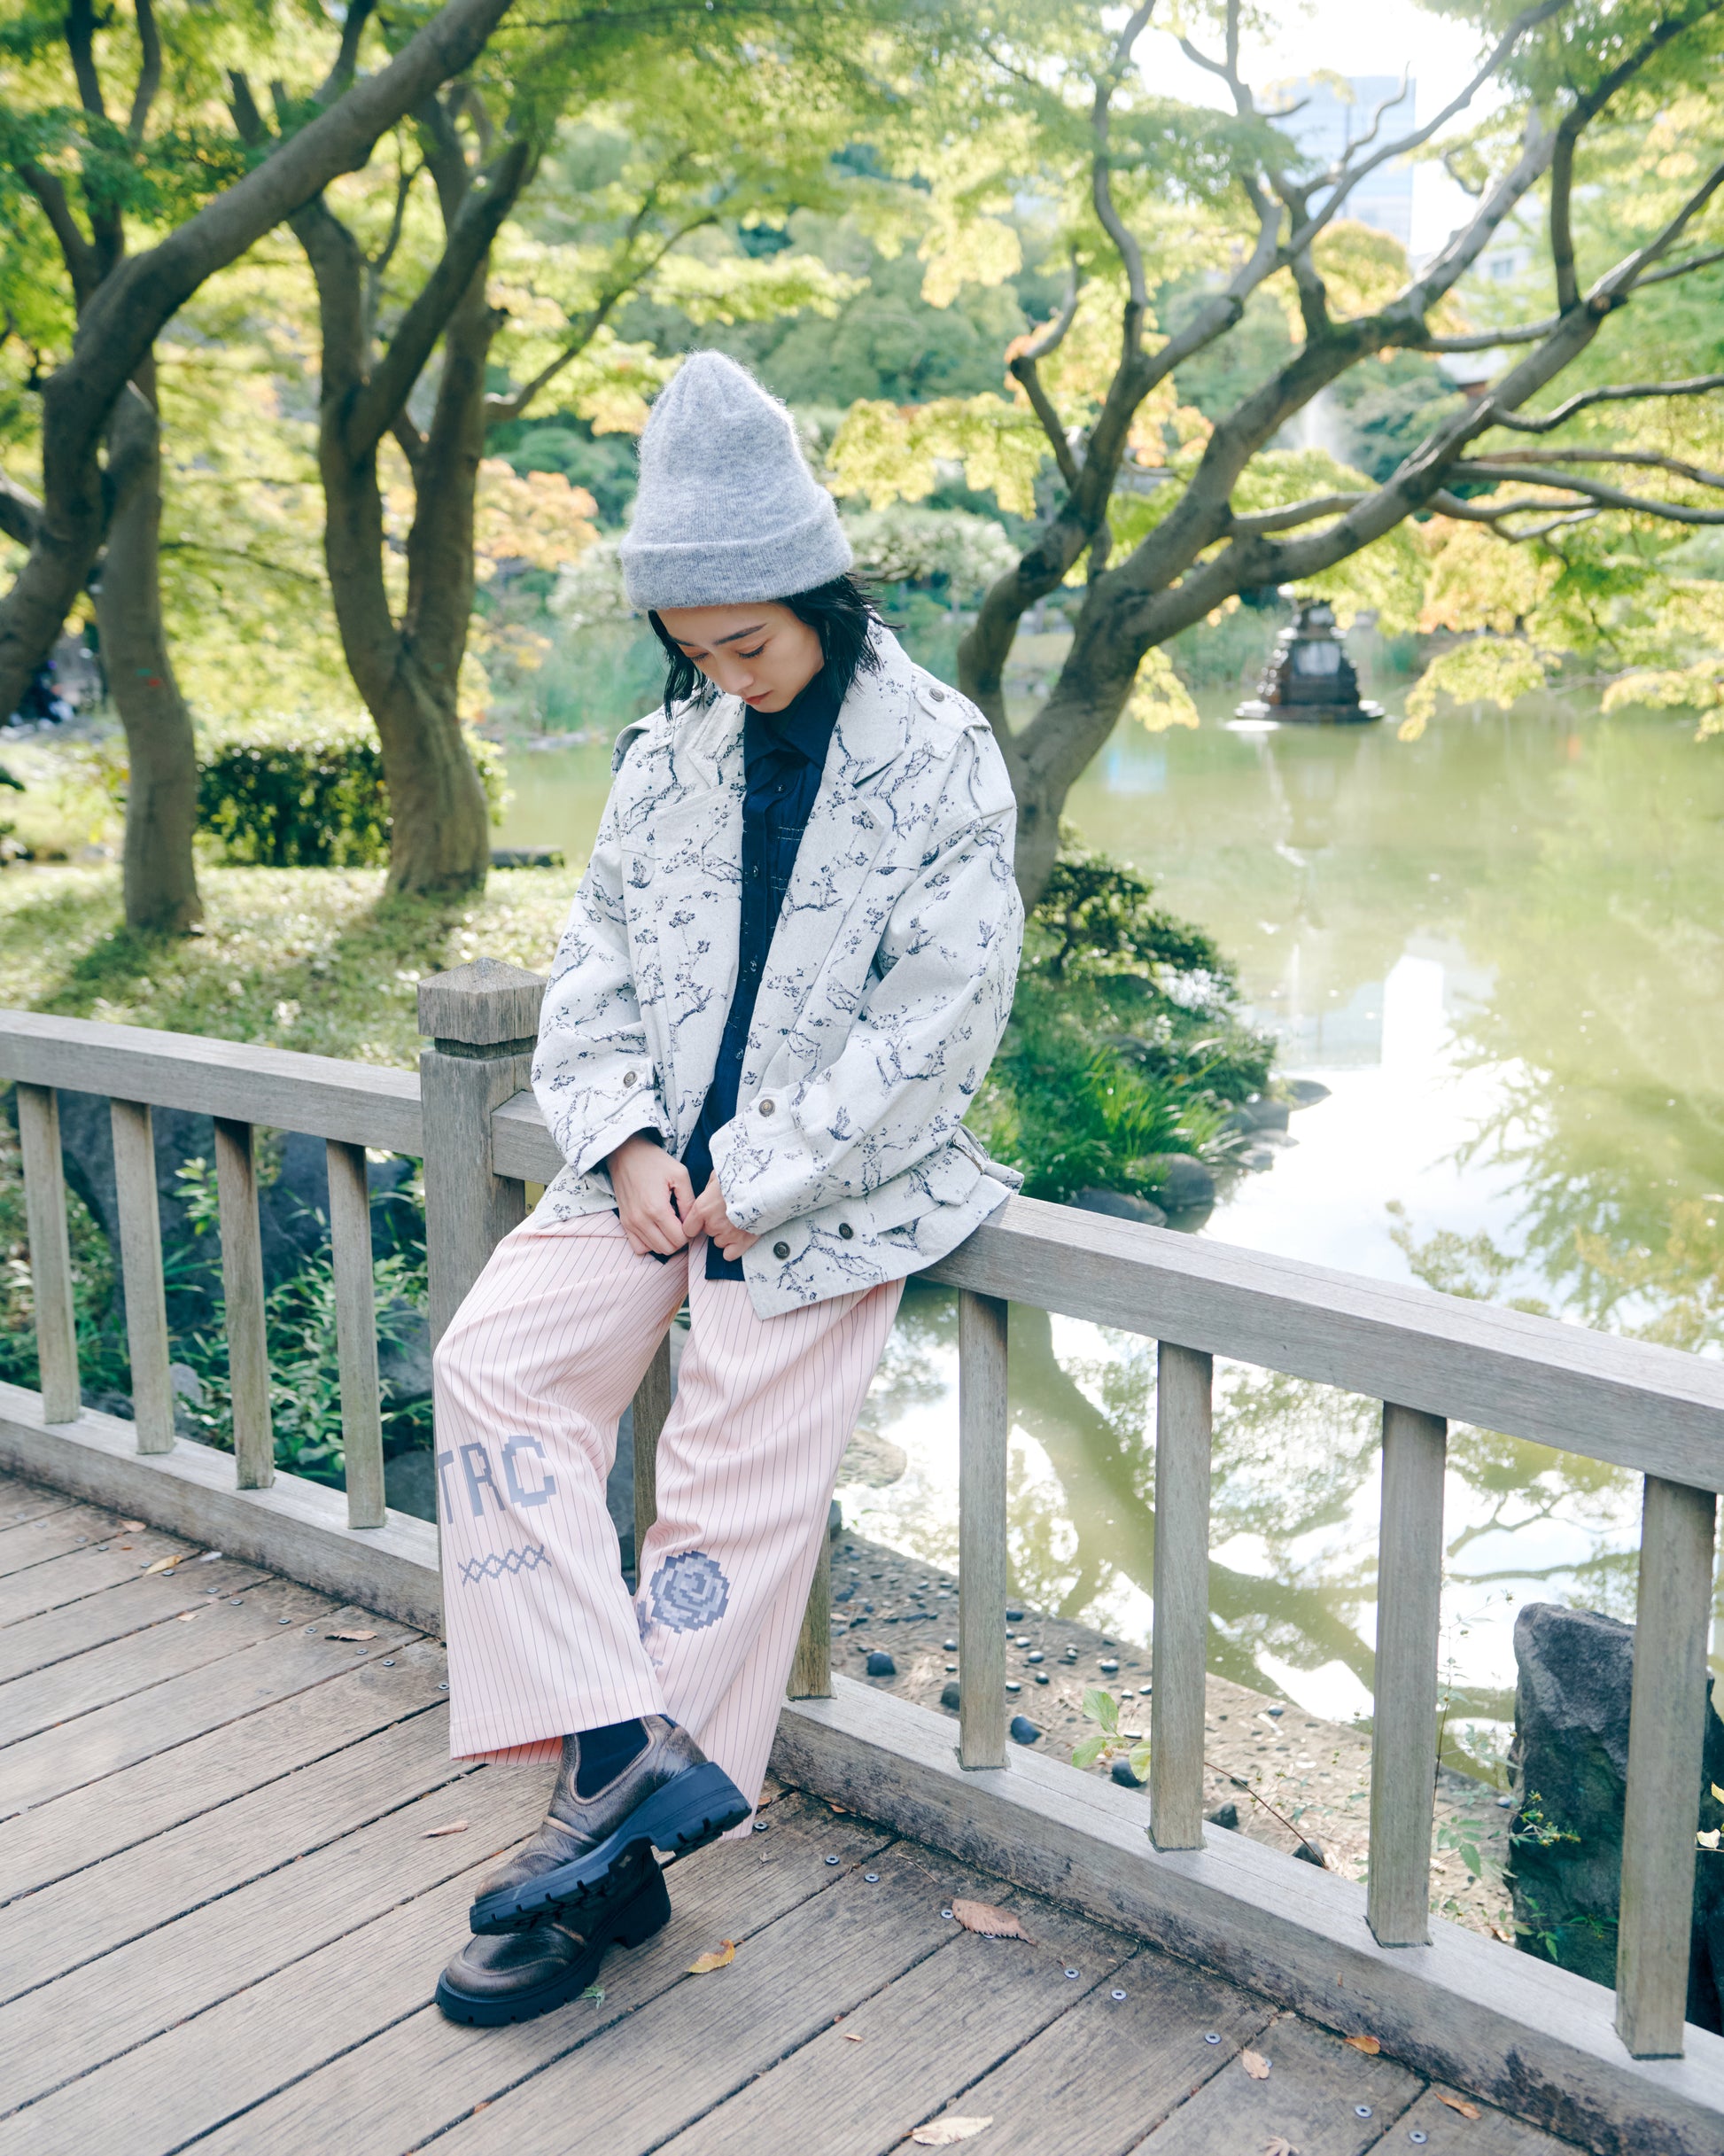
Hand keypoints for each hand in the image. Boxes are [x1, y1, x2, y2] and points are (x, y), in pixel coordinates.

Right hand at [606, 1134, 693, 1256]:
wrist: (625, 1153)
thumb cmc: (654, 1161)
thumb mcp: (680, 1174)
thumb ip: (689, 1201)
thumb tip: (693, 1222)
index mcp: (657, 1209)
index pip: (679, 1239)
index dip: (689, 1232)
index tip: (688, 1218)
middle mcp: (641, 1220)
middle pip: (668, 1248)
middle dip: (679, 1239)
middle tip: (681, 1222)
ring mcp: (630, 1223)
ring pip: (655, 1250)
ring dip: (666, 1241)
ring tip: (670, 1223)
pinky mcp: (624, 1223)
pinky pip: (638, 1247)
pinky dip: (650, 1243)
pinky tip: (656, 1229)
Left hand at [683, 1175, 759, 1262]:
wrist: (767, 1184)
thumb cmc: (743, 1176)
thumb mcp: (718, 1175)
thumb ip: (708, 1190)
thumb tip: (707, 1194)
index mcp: (703, 1208)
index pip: (689, 1228)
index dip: (695, 1224)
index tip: (701, 1220)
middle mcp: (713, 1224)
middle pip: (707, 1232)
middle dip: (715, 1224)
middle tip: (727, 1212)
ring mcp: (728, 1235)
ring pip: (719, 1242)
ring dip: (725, 1234)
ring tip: (737, 1220)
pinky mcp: (744, 1241)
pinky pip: (730, 1254)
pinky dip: (734, 1248)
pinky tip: (740, 1235)